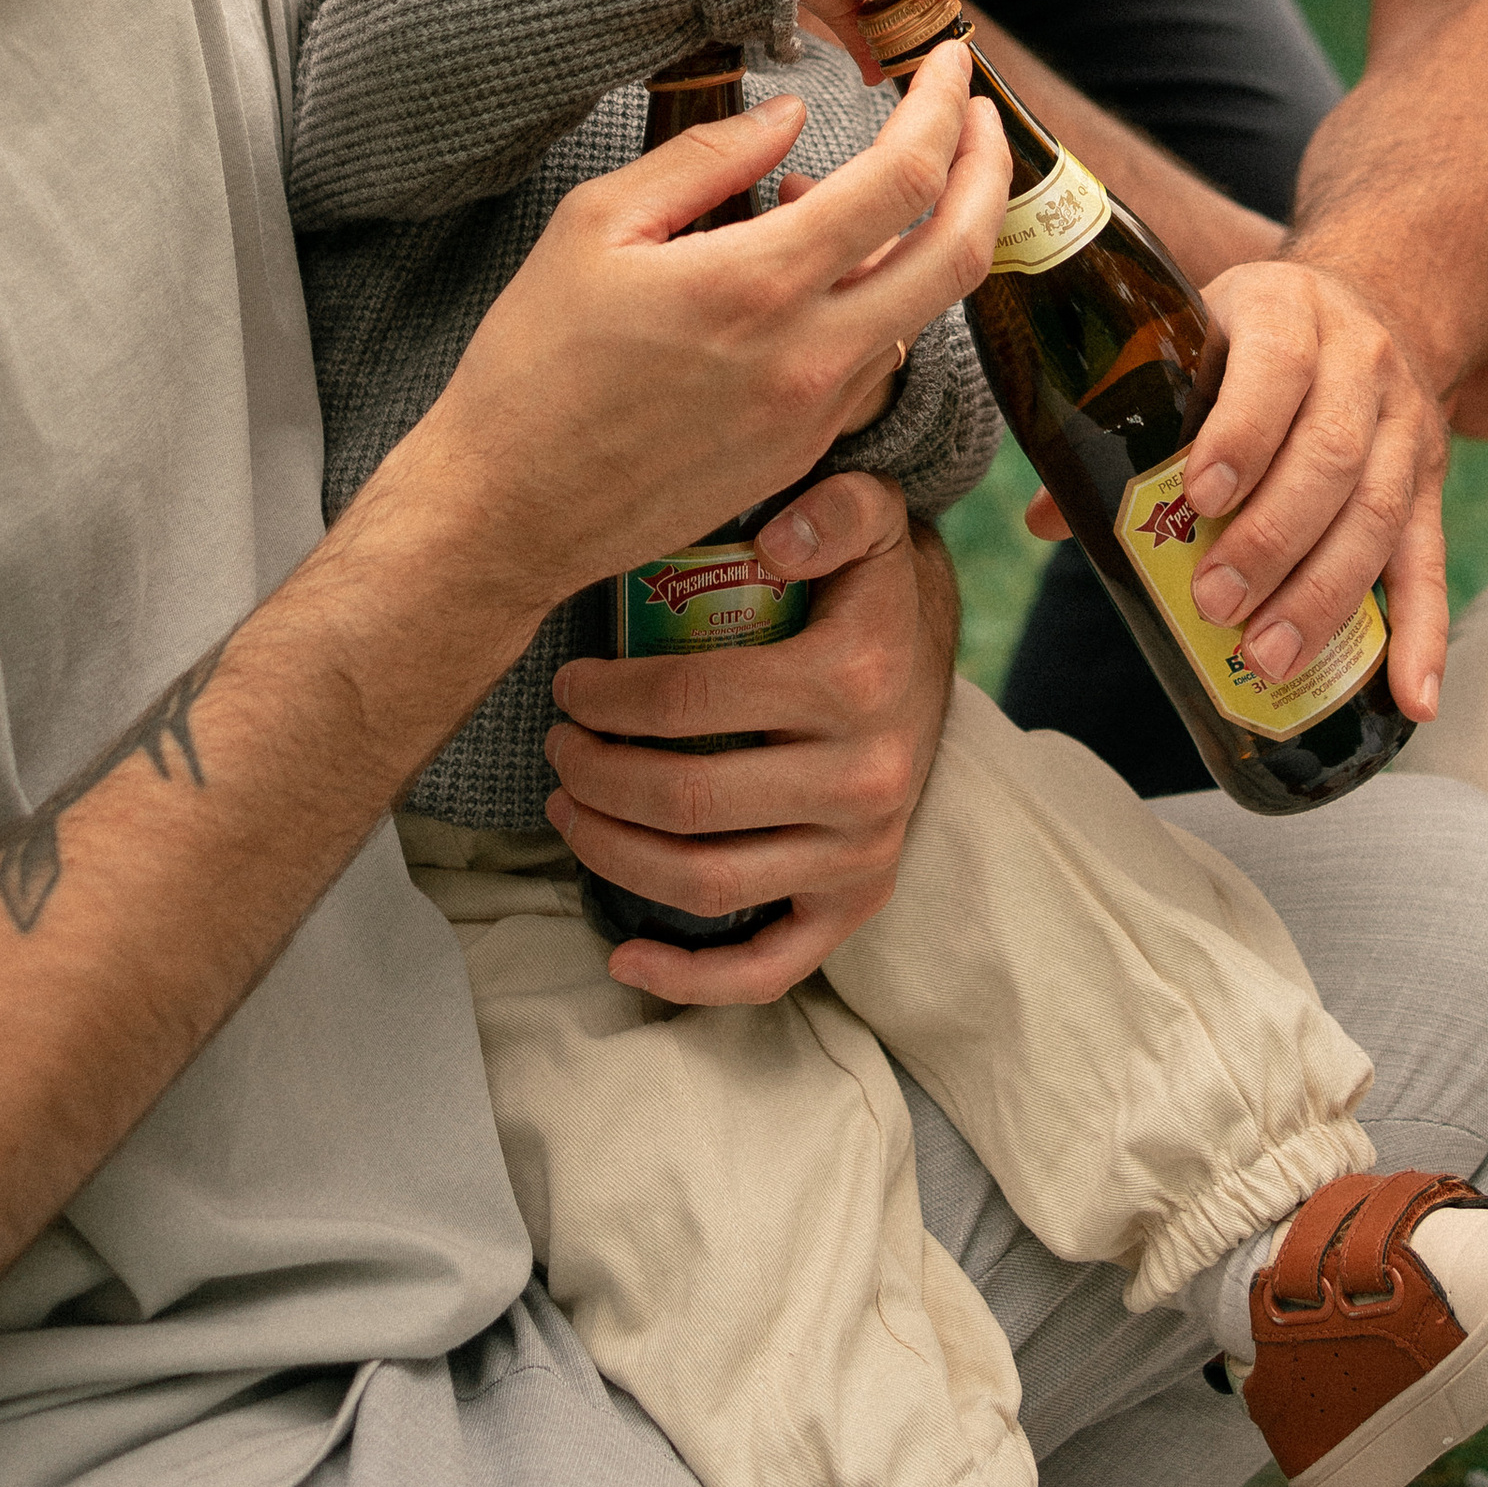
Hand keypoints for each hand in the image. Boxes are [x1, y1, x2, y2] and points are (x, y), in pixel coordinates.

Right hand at [412, 45, 1008, 639]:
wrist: (507, 512)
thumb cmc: (532, 362)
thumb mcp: (596, 225)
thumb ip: (707, 157)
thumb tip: (792, 117)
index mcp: (757, 283)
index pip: (904, 177)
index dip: (945, 107)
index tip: (950, 63)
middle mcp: (810, 355)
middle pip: (958, 252)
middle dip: (990, 170)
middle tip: (980, 116)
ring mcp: (816, 414)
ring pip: (917, 311)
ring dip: (911, 240)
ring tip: (834, 197)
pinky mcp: (806, 455)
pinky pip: (873, 363)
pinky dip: (869, 303)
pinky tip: (809, 278)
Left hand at [551, 478, 953, 1002]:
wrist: (933, 655)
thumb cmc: (869, 585)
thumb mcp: (867, 517)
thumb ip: (832, 506)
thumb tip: (773, 540)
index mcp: (856, 680)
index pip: (695, 700)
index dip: (609, 697)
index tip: (566, 685)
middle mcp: (867, 778)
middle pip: (687, 800)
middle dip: (594, 776)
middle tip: (555, 748)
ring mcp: (863, 851)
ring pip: (708, 882)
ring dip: (612, 853)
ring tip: (565, 809)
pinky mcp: (858, 902)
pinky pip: (771, 967)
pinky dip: (690, 980)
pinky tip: (620, 956)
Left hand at [1169, 257, 1450, 724]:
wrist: (1368, 303)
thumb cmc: (1252, 340)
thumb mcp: (1194, 341)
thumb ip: (1126, 419)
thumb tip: (1046, 520)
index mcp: (1288, 312)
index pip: (1278, 366)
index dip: (1242, 433)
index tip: (1199, 496)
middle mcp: (1362, 360)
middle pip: (1331, 455)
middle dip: (1271, 539)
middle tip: (1216, 604)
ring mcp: (1406, 422)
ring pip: (1378, 512)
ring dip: (1326, 594)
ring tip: (1270, 656)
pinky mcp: (1433, 480)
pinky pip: (1431, 560)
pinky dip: (1423, 633)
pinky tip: (1410, 698)